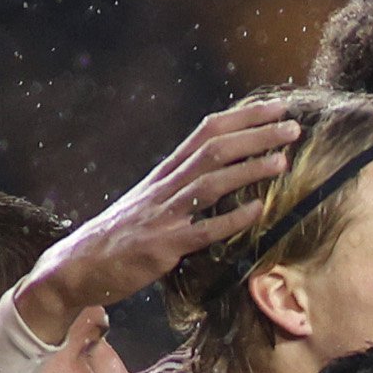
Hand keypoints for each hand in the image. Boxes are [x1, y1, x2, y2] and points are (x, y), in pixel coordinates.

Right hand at [17, 99, 302, 339]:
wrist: (79, 265)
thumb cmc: (123, 235)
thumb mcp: (154, 202)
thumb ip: (185, 187)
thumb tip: (223, 175)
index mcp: (166, 172)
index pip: (208, 132)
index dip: (244, 118)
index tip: (277, 108)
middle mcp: (166, 186)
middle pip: (214, 149)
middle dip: (256, 135)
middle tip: (293, 127)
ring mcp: (165, 214)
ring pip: (210, 182)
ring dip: (248, 169)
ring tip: (282, 161)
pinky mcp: (164, 245)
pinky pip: (203, 230)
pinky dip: (232, 219)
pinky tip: (259, 211)